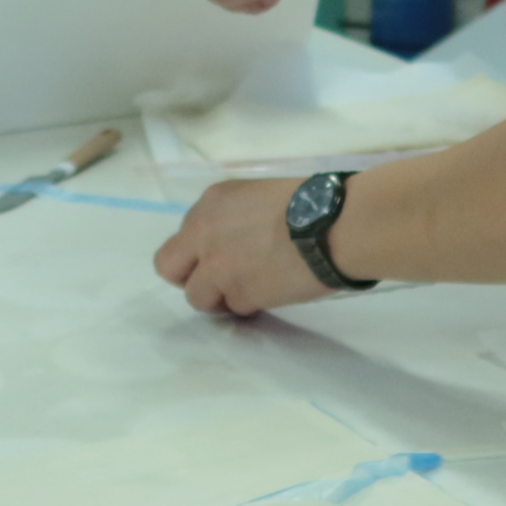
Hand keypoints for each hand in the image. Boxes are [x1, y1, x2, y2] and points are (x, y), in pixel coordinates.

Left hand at [153, 178, 328, 317]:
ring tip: (253, 290)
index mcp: (210, 203)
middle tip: (217, 283)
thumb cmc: (314, 203)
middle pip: (169, 267)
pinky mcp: (238, 295)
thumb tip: (235, 243)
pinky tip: (273, 292)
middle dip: (190, 278)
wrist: (337, 224)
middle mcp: (203, 233)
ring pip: (197, 297)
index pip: (183, 236)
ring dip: (220, 298)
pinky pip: (234, 309)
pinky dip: (251, 305)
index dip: (201, 251)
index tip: (222, 255)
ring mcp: (217, 267)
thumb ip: (233, 219)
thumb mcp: (259, 197)